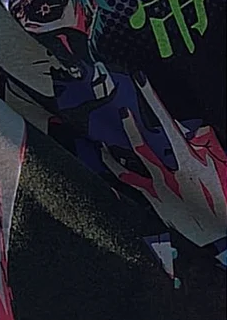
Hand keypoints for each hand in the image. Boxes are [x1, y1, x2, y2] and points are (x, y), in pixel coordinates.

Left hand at [101, 77, 226, 246]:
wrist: (222, 236)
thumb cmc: (224, 199)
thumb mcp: (221, 165)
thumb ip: (206, 143)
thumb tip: (193, 130)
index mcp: (187, 163)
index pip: (166, 123)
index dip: (153, 101)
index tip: (141, 82)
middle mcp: (169, 177)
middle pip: (141, 147)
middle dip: (130, 128)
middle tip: (123, 112)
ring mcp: (158, 193)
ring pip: (127, 171)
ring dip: (112, 156)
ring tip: (103, 145)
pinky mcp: (155, 207)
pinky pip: (131, 190)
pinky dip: (119, 180)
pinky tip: (111, 174)